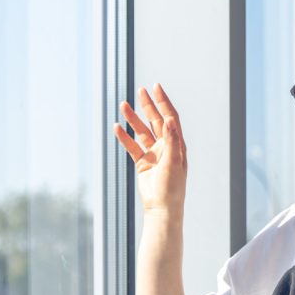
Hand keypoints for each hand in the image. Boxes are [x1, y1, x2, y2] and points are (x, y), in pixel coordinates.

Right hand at [112, 83, 187, 218]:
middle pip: (156, 121)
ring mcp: (154, 154)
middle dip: (149, 105)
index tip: (156, 88)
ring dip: (134, 119)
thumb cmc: (172, 187)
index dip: (164, 103)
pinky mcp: (142, 163)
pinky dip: (124, 137)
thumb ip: (171, 140)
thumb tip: (169, 120)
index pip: (170, 118)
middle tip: (141, 90)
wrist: (162, 207)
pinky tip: (116, 127)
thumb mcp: (173, 162)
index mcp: (177, 145)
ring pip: (142, 132)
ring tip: (124, 105)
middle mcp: (166, 147)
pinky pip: (132, 146)